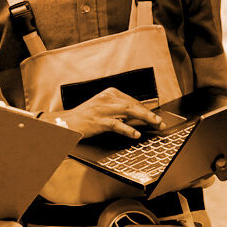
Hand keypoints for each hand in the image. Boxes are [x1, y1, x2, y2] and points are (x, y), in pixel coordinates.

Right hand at [44, 88, 161, 138]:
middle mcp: (107, 98)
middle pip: (133, 104)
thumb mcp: (104, 109)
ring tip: (155, 124)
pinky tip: (135, 134)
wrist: (66, 123)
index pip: (133, 100)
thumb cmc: (86, 118)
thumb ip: (120, 111)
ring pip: (128, 111)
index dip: (147, 110)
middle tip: (160, 122)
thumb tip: (140, 118)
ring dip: (144, 118)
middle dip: (149, 113)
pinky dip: (128, 129)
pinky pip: (116, 124)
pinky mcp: (98, 120)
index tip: (156, 118)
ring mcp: (102, 108)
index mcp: (110, 93)